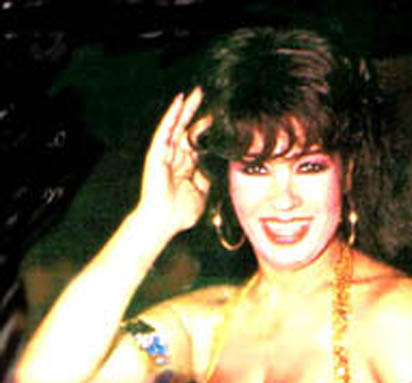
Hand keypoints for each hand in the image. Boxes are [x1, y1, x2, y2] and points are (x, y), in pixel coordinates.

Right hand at [135, 87, 210, 233]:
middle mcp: (174, 158)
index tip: (217, 117)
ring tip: (193, 93)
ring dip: (184, 109)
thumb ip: (206, 179)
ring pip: (175, 126)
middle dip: (194, 112)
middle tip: (203, 94)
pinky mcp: (156, 154)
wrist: (163, 222)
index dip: (204, 129)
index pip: (195, 142)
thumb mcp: (201, 194)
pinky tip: (178, 102)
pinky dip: (171, 116)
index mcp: (185, 167)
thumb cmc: (180, 214)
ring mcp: (165, 155)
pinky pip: (164, 131)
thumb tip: (213, 167)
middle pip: (185, 129)